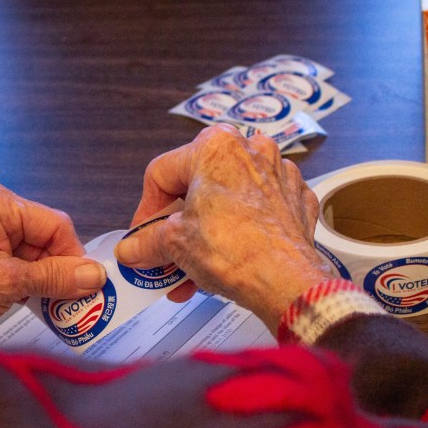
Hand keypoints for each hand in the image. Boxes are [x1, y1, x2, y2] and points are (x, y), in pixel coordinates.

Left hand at [0, 178, 105, 361]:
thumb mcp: (8, 284)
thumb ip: (56, 277)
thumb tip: (93, 275)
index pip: (52, 222)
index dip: (72, 254)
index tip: (88, 283)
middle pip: (44, 238)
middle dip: (58, 269)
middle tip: (74, 300)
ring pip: (33, 255)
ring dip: (46, 281)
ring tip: (57, 306)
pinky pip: (18, 267)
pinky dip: (31, 285)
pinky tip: (39, 304)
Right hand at [115, 125, 334, 330]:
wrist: (286, 281)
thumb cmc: (236, 250)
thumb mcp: (173, 244)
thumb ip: (146, 242)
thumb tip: (132, 249)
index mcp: (215, 146)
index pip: (162, 173)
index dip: (145, 209)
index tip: (142, 235)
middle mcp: (251, 150)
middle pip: (197, 186)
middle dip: (178, 225)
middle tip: (166, 252)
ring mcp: (278, 174)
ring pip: (228, 200)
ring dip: (207, 232)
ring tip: (193, 266)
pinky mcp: (296, 200)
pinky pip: (257, 212)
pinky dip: (241, 232)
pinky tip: (229, 259)